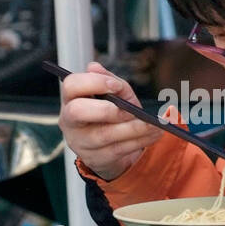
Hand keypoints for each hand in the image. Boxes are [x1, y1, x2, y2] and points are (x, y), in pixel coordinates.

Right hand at [59, 62, 163, 181]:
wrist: (108, 147)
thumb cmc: (108, 113)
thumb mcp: (112, 94)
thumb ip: (109, 81)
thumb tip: (94, 67)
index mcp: (71, 99)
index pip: (71, 86)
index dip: (94, 83)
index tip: (116, 85)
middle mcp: (69, 121)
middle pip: (78, 111)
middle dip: (109, 110)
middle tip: (131, 111)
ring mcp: (79, 142)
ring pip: (104, 135)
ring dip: (135, 128)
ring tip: (155, 124)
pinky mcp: (94, 158)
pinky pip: (119, 149)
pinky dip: (141, 140)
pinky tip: (154, 134)